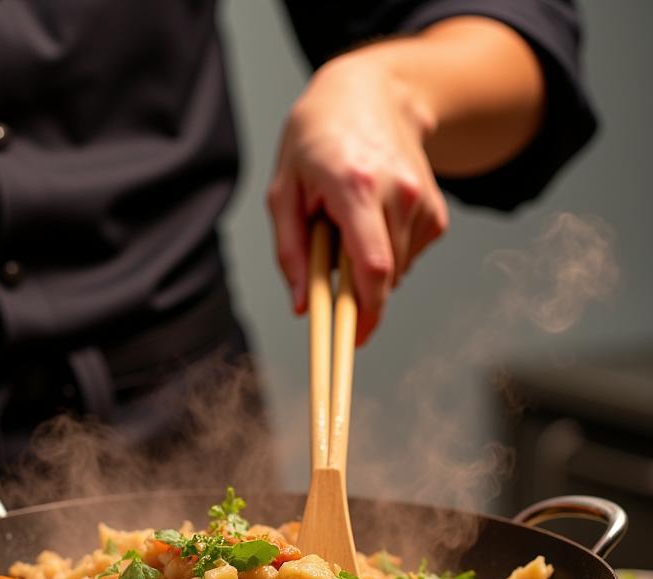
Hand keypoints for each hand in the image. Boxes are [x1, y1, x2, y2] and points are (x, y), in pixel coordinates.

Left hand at [267, 51, 448, 344]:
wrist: (371, 94)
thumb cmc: (316, 142)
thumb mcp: (284, 191)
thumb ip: (291, 252)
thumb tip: (304, 307)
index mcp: (356, 186)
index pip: (372, 265)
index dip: (365, 311)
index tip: (353, 340)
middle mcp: (399, 193)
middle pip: (384, 277)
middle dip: (355, 294)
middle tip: (328, 271)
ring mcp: (424, 202)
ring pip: (395, 273)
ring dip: (366, 271)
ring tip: (346, 227)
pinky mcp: (437, 214)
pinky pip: (408, 259)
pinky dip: (386, 256)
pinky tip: (372, 221)